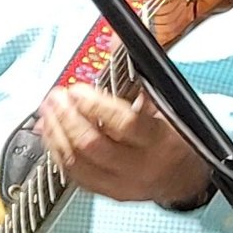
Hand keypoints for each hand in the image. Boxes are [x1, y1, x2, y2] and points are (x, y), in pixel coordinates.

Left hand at [37, 84, 209, 206]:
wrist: (185, 178)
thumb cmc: (176, 136)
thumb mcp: (169, 102)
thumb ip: (139, 72)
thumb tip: (116, 39)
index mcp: (159, 140)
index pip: (123, 124)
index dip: (95, 105)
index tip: (76, 90)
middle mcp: (140, 166)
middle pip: (92, 145)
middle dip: (67, 118)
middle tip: (55, 98)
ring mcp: (121, 184)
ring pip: (77, 162)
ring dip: (55, 133)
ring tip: (47, 111)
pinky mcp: (106, 193)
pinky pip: (73, 175)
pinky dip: (57, 151)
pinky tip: (49, 133)